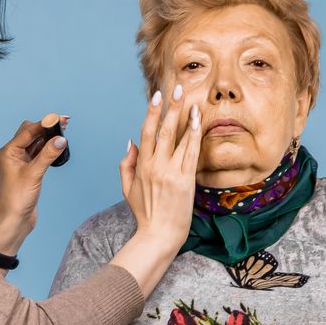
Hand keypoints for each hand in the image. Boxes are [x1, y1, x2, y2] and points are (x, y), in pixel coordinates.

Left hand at [0, 114, 69, 253]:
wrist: (14, 221)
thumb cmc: (17, 199)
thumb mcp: (34, 174)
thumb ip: (47, 155)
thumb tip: (61, 139)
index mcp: (8, 152)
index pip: (28, 131)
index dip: (44, 123)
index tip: (59, 118)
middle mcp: (13, 155)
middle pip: (31, 133)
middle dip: (47, 127)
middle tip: (64, 122)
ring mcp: (20, 163)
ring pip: (36, 143)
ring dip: (48, 138)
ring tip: (64, 132)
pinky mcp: (28, 171)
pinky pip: (39, 154)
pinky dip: (48, 149)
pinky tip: (57, 147)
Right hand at [119, 84, 201, 254]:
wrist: (159, 235)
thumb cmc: (145, 213)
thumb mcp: (127, 189)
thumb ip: (126, 164)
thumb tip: (130, 142)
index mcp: (141, 166)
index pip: (146, 133)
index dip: (152, 113)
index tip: (157, 97)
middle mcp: (156, 166)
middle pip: (164, 130)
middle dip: (171, 107)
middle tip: (178, 89)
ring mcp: (172, 172)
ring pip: (180, 139)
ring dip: (187, 118)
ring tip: (193, 101)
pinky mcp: (186, 180)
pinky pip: (192, 153)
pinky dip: (195, 136)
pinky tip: (199, 123)